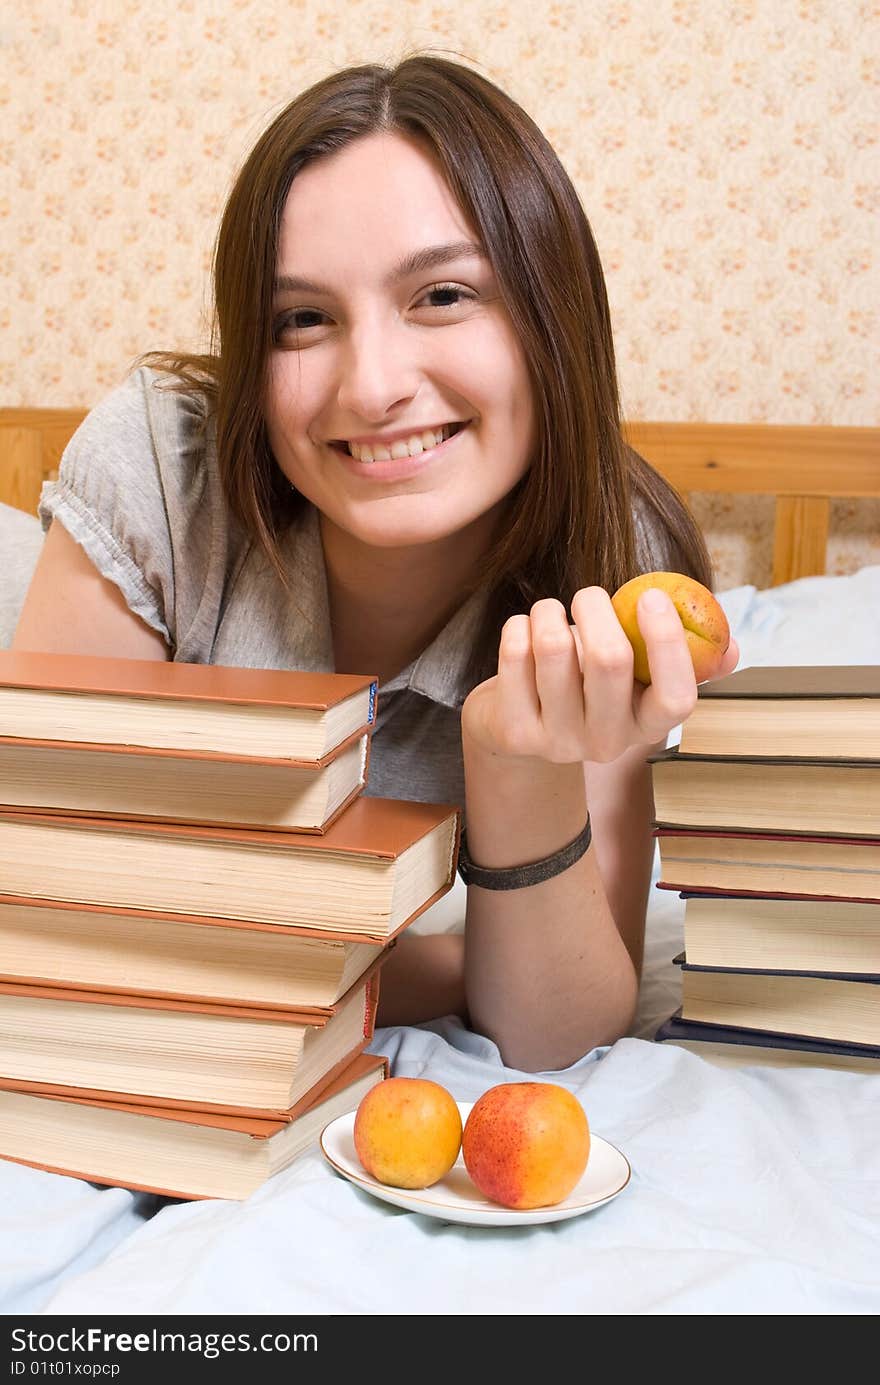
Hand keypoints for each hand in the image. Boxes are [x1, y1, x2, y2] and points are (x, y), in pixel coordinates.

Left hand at [461, 586, 739, 764]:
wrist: (519, 726)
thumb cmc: (588, 686)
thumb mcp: (637, 681)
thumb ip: (686, 662)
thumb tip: (731, 649)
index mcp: (648, 727)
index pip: (676, 697)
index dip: (668, 643)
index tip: (652, 596)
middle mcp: (608, 743)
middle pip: (610, 660)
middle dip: (596, 607)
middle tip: (587, 594)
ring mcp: (559, 743)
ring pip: (555, 648)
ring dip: (549, 612)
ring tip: (550, 612)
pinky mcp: (515, 733)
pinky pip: (516, 654)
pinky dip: (518, 625)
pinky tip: (524, 630)